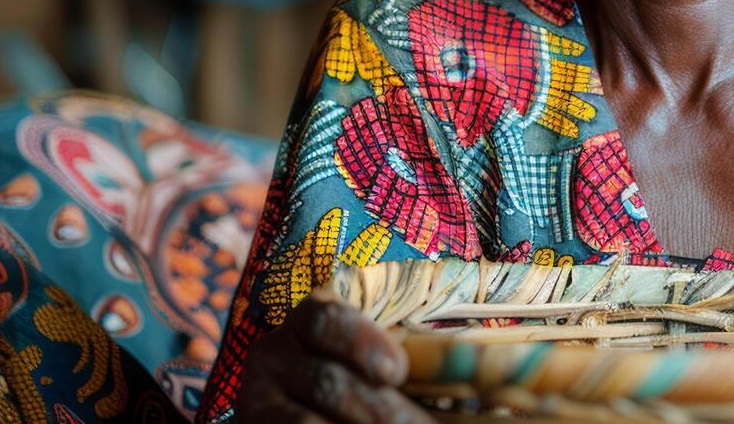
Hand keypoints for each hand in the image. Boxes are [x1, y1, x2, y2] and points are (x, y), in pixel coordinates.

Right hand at [235, 287, 432, 422]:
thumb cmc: (359, 378)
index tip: (397, 371)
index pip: (325, 320)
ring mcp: (256, 400)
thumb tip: (477, 368)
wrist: (302, 405)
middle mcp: (273, 354)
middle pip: (328, 383)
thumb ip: (405, 361)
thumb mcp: (375, 358)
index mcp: (308, 320)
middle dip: (383, 412)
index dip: (361, 342)